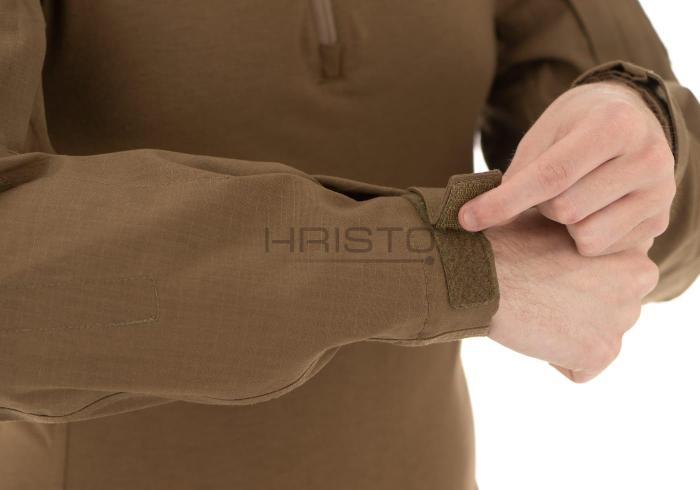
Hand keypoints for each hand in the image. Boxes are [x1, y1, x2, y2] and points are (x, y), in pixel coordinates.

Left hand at [461, 81, 675, 255]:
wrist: (631, 119)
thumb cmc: (576, 127)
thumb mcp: (544, 135)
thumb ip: (519, 174)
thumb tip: (476, 217)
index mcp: (614, 125)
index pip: (551, 175)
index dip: (504, 202)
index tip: (466, 219)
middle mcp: (648, 158)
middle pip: (565, 210)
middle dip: (541, 206)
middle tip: (547, 188)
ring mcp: (660, 193)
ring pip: (585, 235)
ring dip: (564, 224)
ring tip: (574, 197)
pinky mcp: (660, 222)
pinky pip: (603, 249)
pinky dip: (584, 236)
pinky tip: (593, 211)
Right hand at [485, 210, 658, 382]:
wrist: (479, 273)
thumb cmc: (506, 240)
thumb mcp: (556, 220)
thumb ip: (587, 232)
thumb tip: (588, 239)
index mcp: (630, 242)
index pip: (617, 277)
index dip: (578, 277)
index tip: (550, 270)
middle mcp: (640, 277)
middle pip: (611, 309)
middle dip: (579, 308)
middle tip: (541, 292)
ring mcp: (623, 316)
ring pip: (597, 339)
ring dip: (569, 334)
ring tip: (536, 310)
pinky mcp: (601, 351)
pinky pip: (580, 369)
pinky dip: (555, 359)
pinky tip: (535, 332)